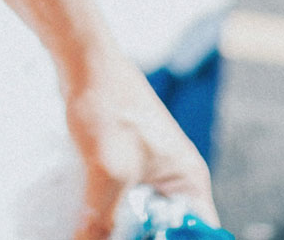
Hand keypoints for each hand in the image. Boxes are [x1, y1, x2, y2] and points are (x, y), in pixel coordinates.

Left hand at [64, 59, 216, 239]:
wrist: (83, 62)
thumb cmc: (107, 103)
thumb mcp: (108, 170)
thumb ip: (103, 218)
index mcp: (188, 180)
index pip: (200, 233)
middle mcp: (174, 179)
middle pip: (167, 231)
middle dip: (142, 237)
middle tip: (107, 239)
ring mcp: (149, 172)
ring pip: (141, 220)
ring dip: (118, 230)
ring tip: (94, 232)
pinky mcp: (125, 167)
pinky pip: (121, 205)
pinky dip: (106, 216)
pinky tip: (86, 219)